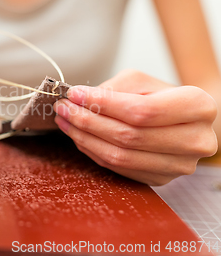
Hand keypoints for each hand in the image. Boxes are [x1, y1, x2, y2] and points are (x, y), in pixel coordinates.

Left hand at [54, 70, 217, 184]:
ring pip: (120, 156)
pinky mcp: (161, 179)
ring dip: (84, 138)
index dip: (104, 104)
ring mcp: (179, 166)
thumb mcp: (141, 81)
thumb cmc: (160, 95)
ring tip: (64, 121)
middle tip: (62, 107)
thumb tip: (80, 100)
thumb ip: (114, 89)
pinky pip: (118, 168)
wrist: (183, 120)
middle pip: (129, 136)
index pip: (142, 111)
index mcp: (199, 107)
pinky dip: (92, 151)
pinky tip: (78, 136)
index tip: (74, 94)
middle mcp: (196, 141)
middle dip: (88, 121)